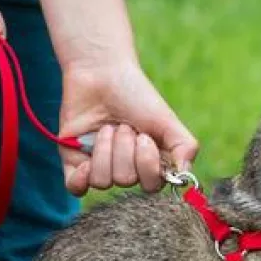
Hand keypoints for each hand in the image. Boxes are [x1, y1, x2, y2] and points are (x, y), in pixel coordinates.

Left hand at [58, 62, 197, 195]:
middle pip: (125, 180)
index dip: (147, 164)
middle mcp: (126, 170)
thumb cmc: (136, 95)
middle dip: (124, 148)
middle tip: (123, 125)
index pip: (151, 186)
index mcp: (150, 164)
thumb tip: (185, 176)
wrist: (100, 73)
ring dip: (104, 149)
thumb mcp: (166, 119)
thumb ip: (184, 147)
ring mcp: (99, 169)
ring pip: (101, 181)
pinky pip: (76, 188)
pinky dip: (81, 178)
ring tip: (106, 127)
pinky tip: (85, 161)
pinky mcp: (75, 164)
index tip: (144, 136)